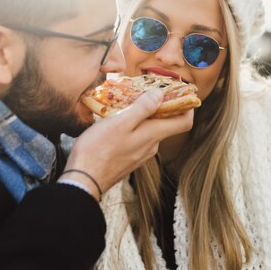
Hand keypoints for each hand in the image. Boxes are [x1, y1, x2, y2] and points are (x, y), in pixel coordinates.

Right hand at [59, 89, 193, 199]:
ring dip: (145, 116)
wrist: (82, 179)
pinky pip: (139, 139)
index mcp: (153, 135)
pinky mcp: (129, 159)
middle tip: (148, 90)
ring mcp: (140, 155)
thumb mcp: (120, 122)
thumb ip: (142, 108)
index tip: (180, 92)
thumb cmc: (98, 149)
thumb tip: (161, 94)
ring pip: (151, 131)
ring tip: (129, 102)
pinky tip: (119, 121)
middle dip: (161, 106)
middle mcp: (151, 147)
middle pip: (167, 124)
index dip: (187, 106)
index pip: (184, 122)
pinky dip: (135, 127)